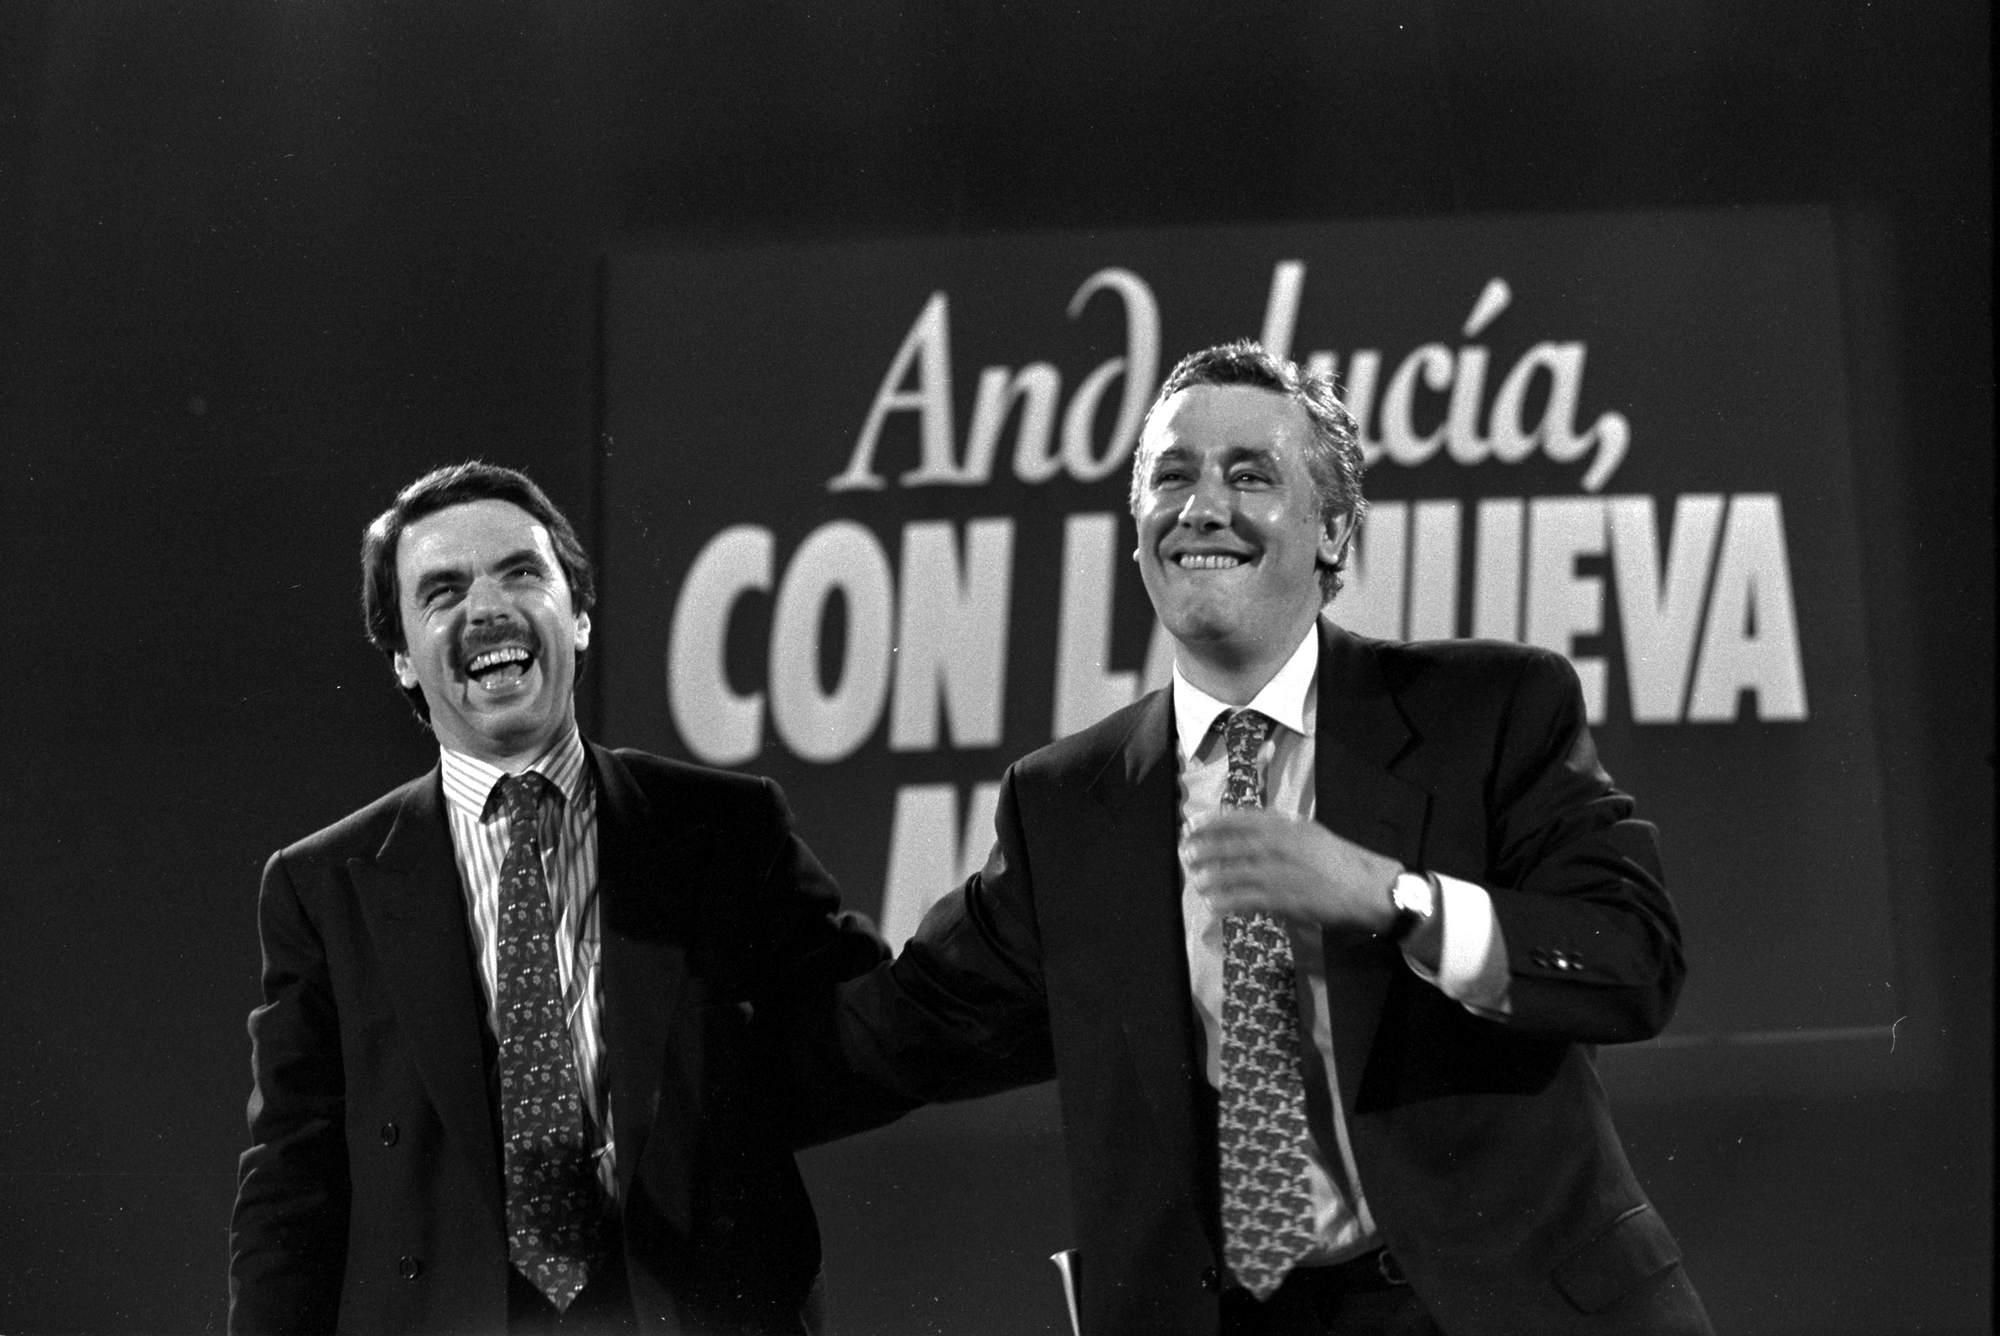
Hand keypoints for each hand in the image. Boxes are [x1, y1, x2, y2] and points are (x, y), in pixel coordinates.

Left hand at [1184, 808, 1402, 933]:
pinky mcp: (1286, 899)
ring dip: (1210, 877)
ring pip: (1235, 873)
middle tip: (1186, 853)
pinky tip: (1213, 905)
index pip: (1241, 819)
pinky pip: (1248, 900)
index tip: (1192, 825)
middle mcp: (1282, 845)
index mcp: (1289, 826)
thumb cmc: (1341, 861)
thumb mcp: (1312, 834)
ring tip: (1194, 881)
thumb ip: (1282, 829)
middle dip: (1205, 848)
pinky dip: (1228, 902)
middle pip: (1232, 845)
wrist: (1370, 888)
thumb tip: (1250, 825)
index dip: (1212, 823)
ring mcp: (1282, 873)